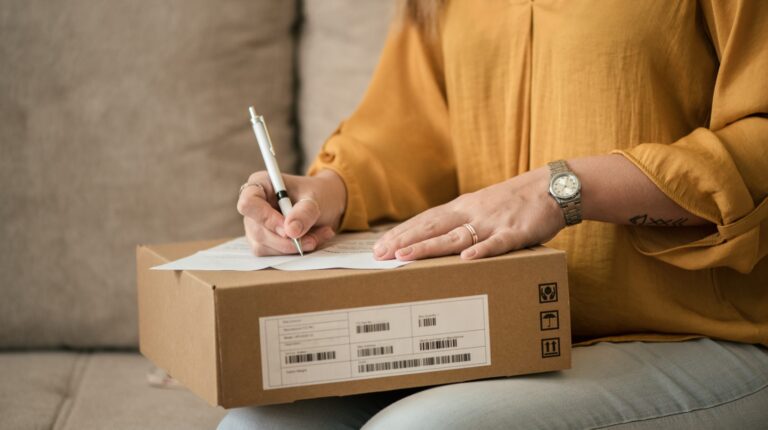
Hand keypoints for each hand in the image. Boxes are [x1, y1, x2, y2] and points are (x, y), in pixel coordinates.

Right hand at [237, 169, 346, 254]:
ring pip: (265, 247)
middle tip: (313, 239)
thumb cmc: (318, 194)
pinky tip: (313, 240)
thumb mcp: (316, 198)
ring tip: (318, 236)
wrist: (326, 204)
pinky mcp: (263, 242)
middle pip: (258, 231)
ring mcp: (255, 226)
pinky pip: (274, 255)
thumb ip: (304, 212)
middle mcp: (253, 206)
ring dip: (294, 247)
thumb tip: (291, 232)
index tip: (289, 228)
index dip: (266, 218)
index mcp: (260, 184)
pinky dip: (295, 251)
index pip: (249, 203)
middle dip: (286, 240)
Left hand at [373, 167, 564, 260]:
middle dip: (404, 240)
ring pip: (456, 237)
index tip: (379, 246)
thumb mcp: (483, 206)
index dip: (401, 233)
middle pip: (432, 227)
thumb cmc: (515, 201)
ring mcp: (492, 222)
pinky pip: (497, 243)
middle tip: (380, 254)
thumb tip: (437, 236)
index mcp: (463, 207)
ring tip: (405, 256)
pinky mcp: (515, 232)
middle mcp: (472, 213)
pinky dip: (482, 250)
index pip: (425, 220)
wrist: (553, 187)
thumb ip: (462, 220)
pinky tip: (466, 259)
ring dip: (429, 247)